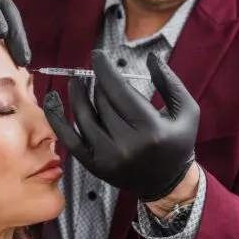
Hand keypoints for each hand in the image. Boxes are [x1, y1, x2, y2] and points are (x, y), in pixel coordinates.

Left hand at [43, 50, 199, 201]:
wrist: (166, 183)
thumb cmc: (177, 142)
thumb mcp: (186, 111)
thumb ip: (169, 82)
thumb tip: (149, 57)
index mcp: (150, 129)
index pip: (119, 90)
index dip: (104, 69)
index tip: (98, 55)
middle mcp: (127, 145)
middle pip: (102, 102)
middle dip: (96, 82)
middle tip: (96, 73)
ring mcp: (107, 157)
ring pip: (84, 116)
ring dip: (77, 94)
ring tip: (76, 81)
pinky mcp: (94, 165)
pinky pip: (69, 139)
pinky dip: (57, 119)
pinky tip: (51, 100)